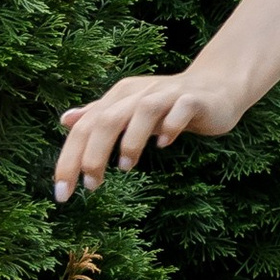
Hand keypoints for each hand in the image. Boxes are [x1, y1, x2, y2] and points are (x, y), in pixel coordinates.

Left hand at [55, 60, 247, 199]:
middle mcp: (139, 93)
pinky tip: (164, 144)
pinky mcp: (194, 100)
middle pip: (108, 119)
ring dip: (131, 140)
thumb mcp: (130, 108)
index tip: (62, 192)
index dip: (69, 158)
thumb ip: (99, 114)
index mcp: (120, 97)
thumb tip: (65, 120)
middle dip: (92, 154)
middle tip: (88, 186)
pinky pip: (180, 110)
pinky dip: (171, 126)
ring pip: (143, 111)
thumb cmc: (169, 104)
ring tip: (125, 167)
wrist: (217, 86)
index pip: (85, 127)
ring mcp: (168, 95)